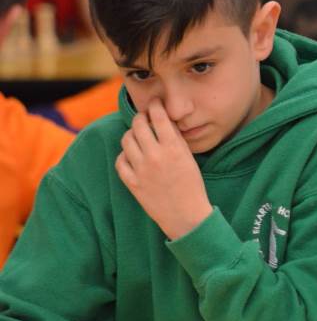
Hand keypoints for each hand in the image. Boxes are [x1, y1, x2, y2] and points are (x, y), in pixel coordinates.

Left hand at [116, 99, 212, 238]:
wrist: (187, 217)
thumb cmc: (192, 186)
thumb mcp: (188, 158)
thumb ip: (175, 139)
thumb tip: (163, 121)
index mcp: (173, 148)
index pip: (159, 116)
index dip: (155, 105)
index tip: (155, 104)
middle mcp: (155, 156)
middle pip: (138, 125)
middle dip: (140, 118)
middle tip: (144, 119)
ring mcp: (142, 170)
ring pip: (126, 140)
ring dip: (131, 135)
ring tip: (137, 137)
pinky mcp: (133, 184)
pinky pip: (120, 161)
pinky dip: (124, 156)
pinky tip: (132, 156)